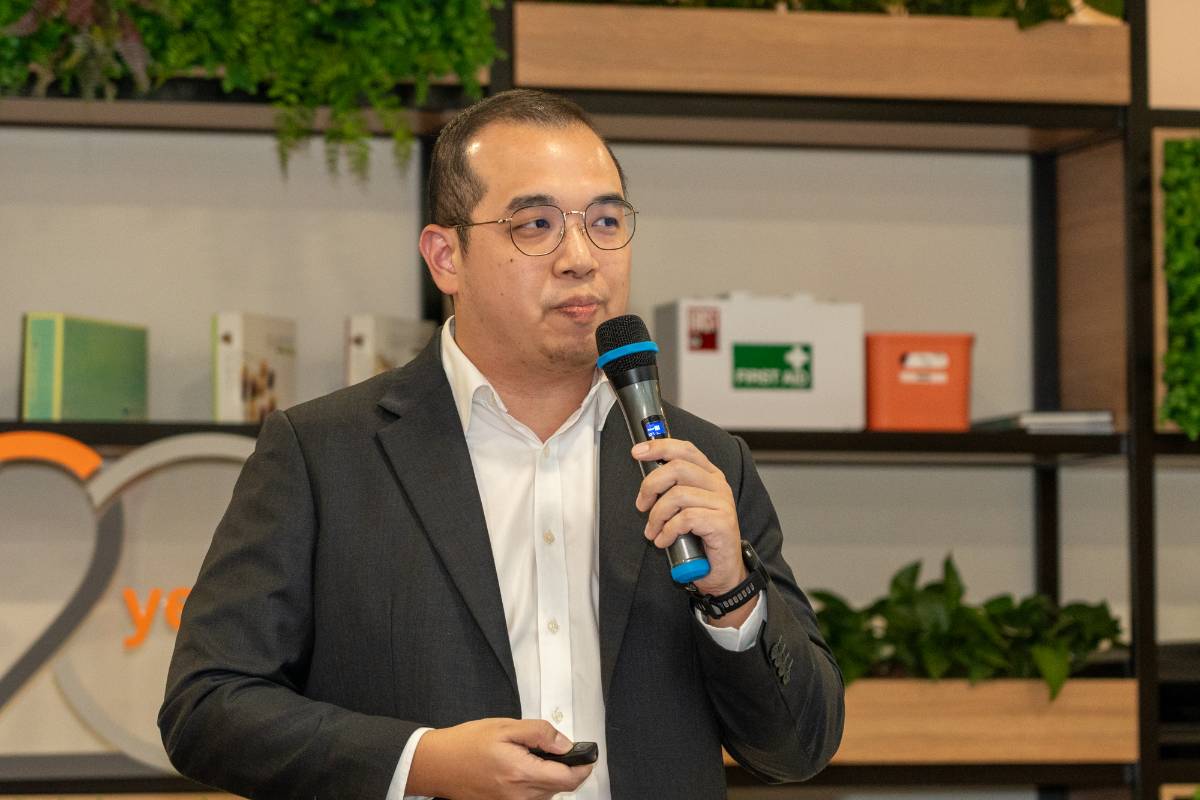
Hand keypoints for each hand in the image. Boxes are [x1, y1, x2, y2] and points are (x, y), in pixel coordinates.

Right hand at [406, 718, 592, 799]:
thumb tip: (566, 744)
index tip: (587, 755)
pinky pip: (532, 798)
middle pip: (560, 787)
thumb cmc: (467, 744)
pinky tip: (521, 768)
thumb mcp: (505, 727)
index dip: (583, 766)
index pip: (569, 779)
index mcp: (522, 774)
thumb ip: (540, 733)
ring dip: (549, 776)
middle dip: (564, 767)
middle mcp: (519, 797)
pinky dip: (535, 784)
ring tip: (530, 756)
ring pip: (548, 794)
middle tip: (552, 747)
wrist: (438, 765)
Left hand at [632, 438, 754, 625]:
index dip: (659, 446)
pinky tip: (664, 541)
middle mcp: (718, 485)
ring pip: (677, 495)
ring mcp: (722, 503)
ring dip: (657, 516)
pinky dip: (667, 531)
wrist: (721, 571)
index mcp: (709, 476)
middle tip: (641, 506)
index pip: (685, 449)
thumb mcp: (684, 508)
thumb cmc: (700, 539)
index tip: (637, 452)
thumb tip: (646, 480)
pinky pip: (685, 519)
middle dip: (650, 486)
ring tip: (653, 531)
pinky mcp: (722, 522)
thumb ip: (672, 489)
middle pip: (677, 468)